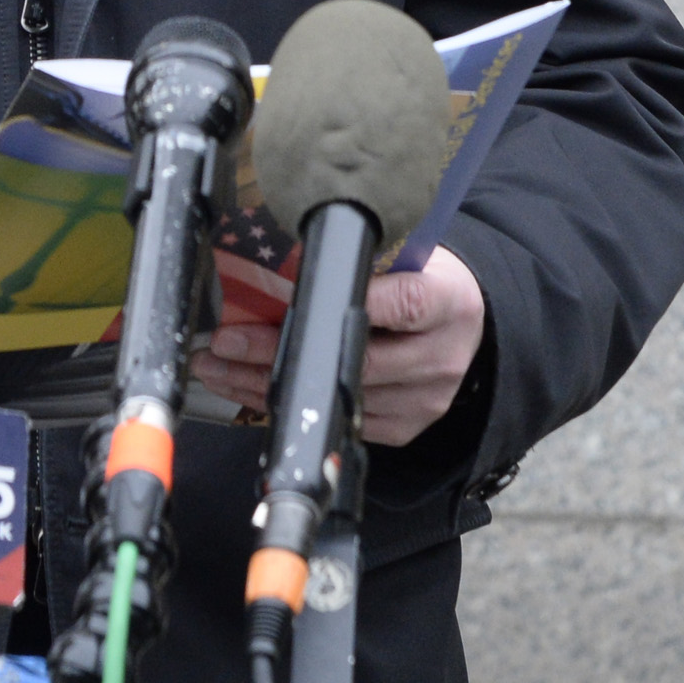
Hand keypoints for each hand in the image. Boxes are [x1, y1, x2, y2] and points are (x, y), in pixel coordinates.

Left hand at [187, 244, 487, 446]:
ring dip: (269, 385)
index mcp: (448, 302)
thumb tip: (286, 257)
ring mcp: (424, 400)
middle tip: (224, 342)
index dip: (349, 302)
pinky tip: (250, 388)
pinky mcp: (405, 427)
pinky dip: (292, 405)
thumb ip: (365, 259)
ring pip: (337, 397)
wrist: (464, 324)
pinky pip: (339, 422)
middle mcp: (441, 357)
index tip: (289, 301)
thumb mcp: (408, 254)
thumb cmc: (424, 279)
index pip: (403, 303)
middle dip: (279, 352)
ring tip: (218, 366)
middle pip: (355, 359)